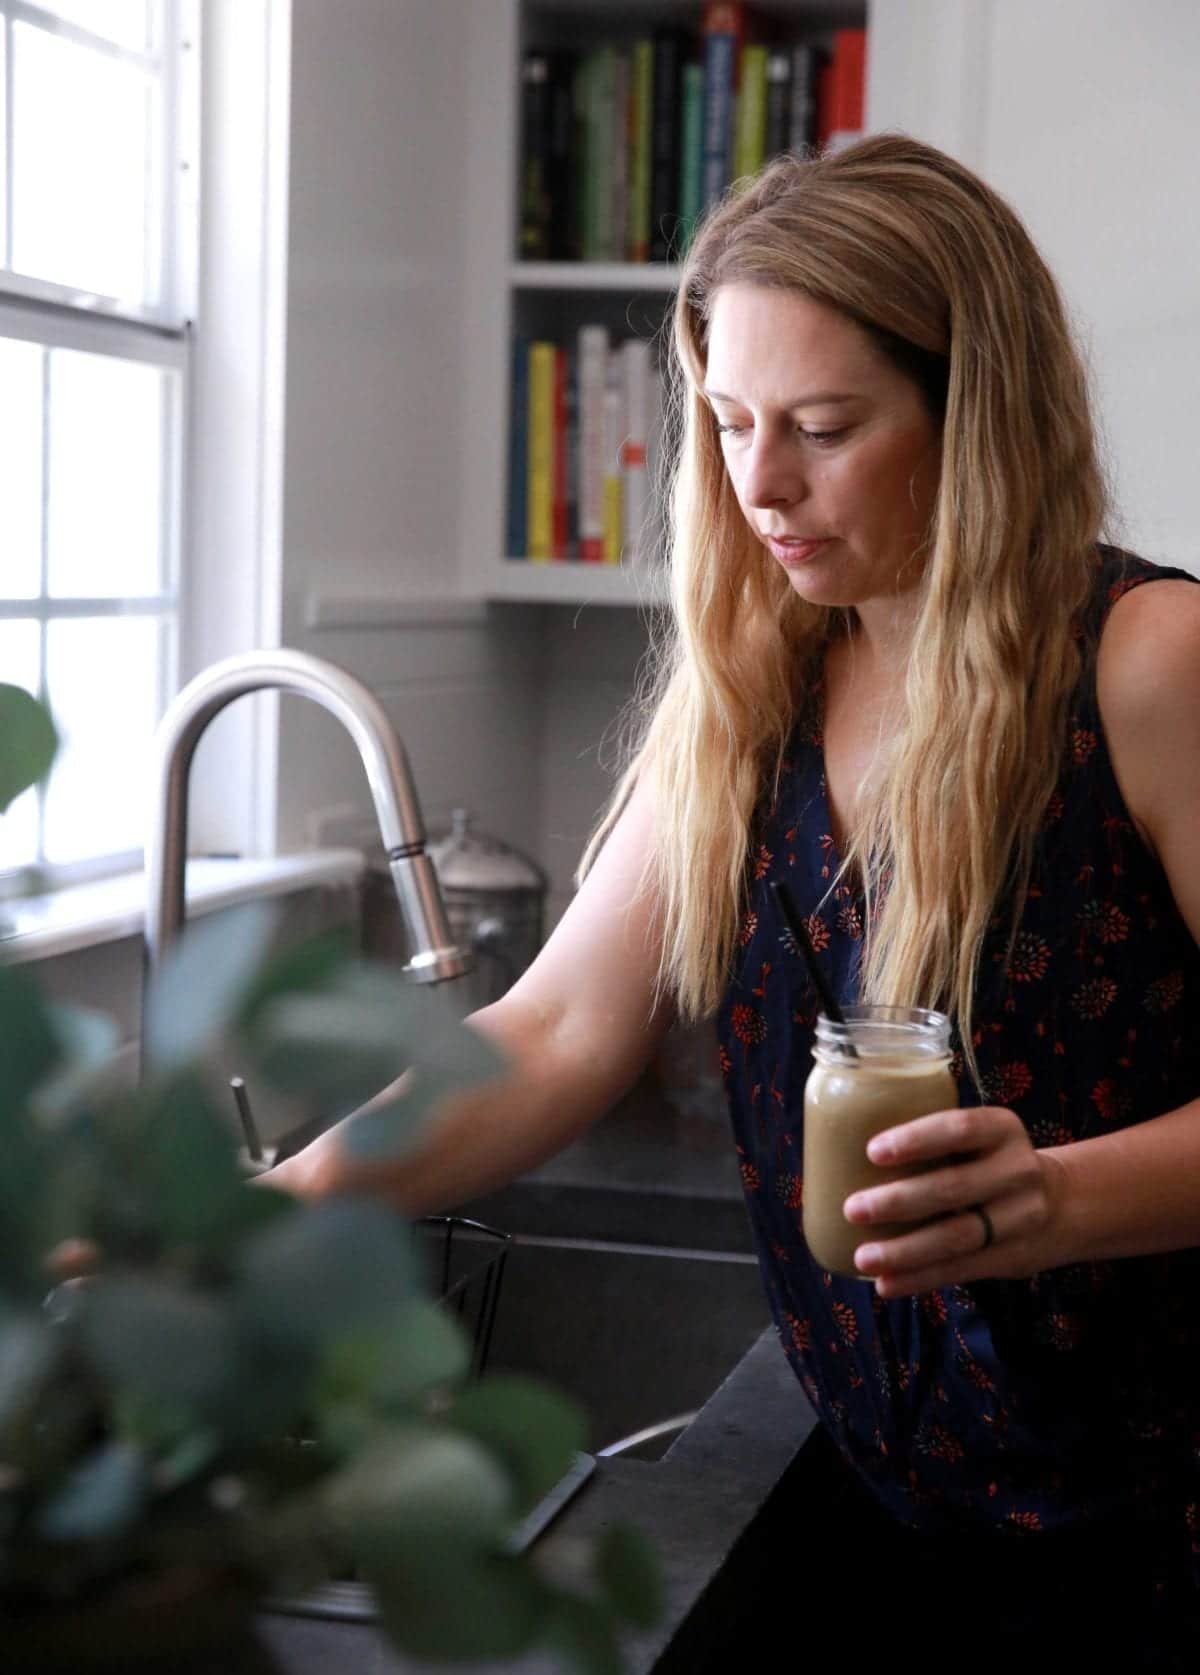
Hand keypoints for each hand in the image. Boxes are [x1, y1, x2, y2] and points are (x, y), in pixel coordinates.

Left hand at [842, 1106, 1065, 1296]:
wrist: (1063, 1203)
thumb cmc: (989, 1162)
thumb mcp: (978, 1139)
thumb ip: (934, 1143)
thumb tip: (842, 1154)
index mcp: (1001, 1129)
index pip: (959, 1128)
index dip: (916, 1139)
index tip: (872, 1151)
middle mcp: (1018, 1170)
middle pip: (953, 1188)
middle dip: (898, 1201)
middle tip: (851, 1209)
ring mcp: (1020, 1217)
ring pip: (957, 1237)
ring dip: (905, 1251)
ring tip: (863, 1257)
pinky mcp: (1014, 1257)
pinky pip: (961, 1270)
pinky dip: (919, 1279)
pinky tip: (886, 1283)